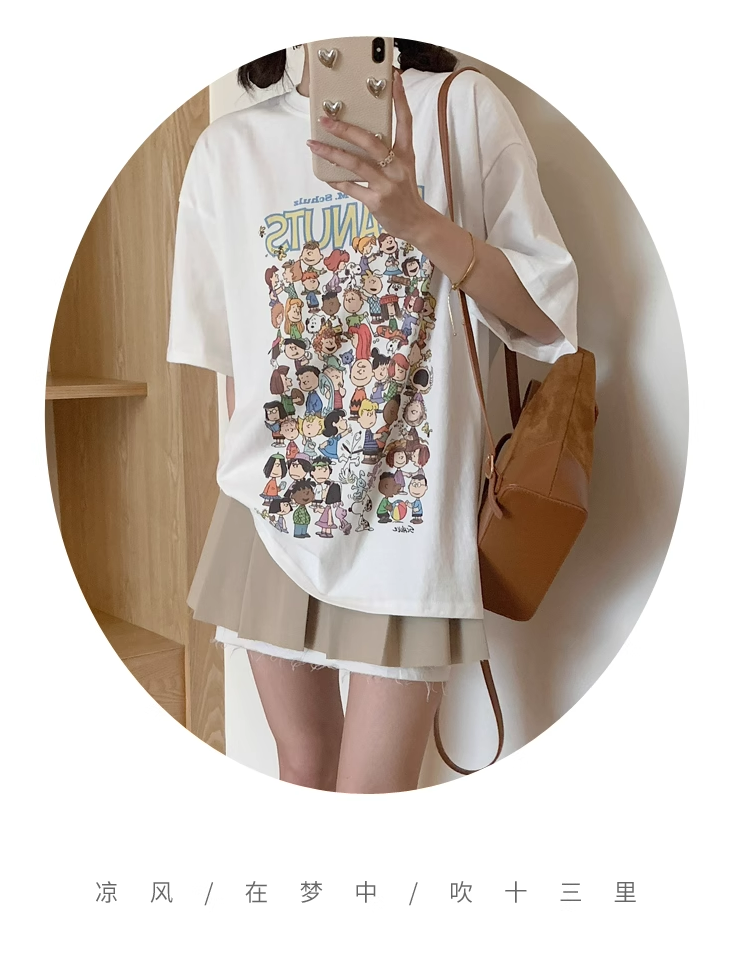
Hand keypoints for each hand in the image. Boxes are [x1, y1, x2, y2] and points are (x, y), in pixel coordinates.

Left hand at [306, 70, 431, 241]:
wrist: (415, 223)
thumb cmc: (404, 193)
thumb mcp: (402, 168)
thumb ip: (385, 152)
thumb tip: (357, 137)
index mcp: (406, 154)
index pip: (405, 121)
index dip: (400, 99)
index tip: (394, 79)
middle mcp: (397, 167)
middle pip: (370, 141)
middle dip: (346, 129)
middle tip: (326, 120)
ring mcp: (386, 184)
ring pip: (355, 164)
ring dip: (331, 153)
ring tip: (314, 144)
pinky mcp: (376, 201)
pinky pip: (351, 188)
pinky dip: (337, 181)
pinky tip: (326, 175)